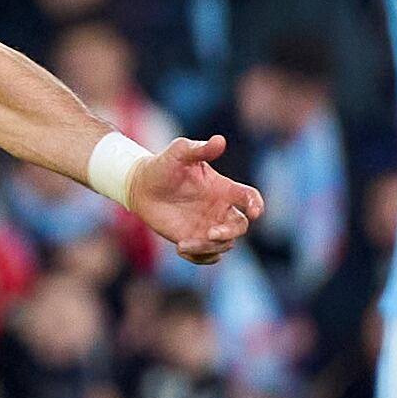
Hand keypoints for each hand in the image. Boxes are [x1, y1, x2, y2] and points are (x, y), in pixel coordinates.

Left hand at [120, 136, 264, 265]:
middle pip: (240, 226)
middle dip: (230, 232)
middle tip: (211, 233)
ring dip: (209, 248)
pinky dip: (200, 257)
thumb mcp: (179, 153)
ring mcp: (208, 226)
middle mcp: (220, 209)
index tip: (254, 212)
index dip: (256, 205)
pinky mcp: (194, 239)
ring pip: (224, 244)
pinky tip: (181, 249)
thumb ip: (199, 148)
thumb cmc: (162, 166)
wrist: (140, 185)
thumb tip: (220, 140)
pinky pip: (207, 256)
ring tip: (185, 244)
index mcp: (224, 189)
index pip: (250, 198)